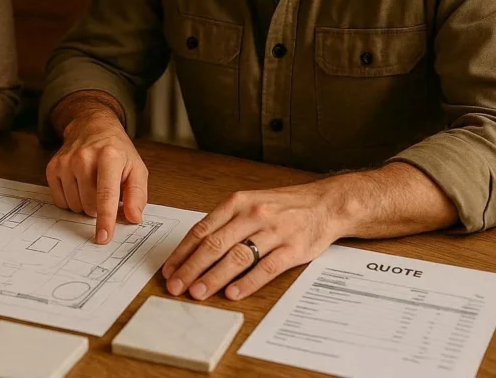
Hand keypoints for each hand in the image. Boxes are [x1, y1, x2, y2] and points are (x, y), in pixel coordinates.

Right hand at [46, 107, 148, 244]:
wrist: (92, 127)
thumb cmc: (117, 151)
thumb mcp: (136, 168)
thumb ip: (137, 194)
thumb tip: (133, 218)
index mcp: (110, 157)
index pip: (106, 195)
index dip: (106, 219)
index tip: (103, 237)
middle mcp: (84, 158)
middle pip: (89, 205)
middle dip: (99, 207)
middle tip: (105, 190)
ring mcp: (66, 162)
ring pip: (74, 206)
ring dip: (85, 204)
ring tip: (92, 185)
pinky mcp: (53, 168)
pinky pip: (61, 201)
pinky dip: (72, 200)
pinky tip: (79, 185)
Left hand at [162, 181, 344, 300]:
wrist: (326, 203)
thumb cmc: (284, 205)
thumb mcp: (250, 202)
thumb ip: (225, 222)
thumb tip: (194, 248)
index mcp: (238, 202)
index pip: (202, 230)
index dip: (183, 252)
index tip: (169, 269)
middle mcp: (253, 215)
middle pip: (215, 244)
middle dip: (191, 268)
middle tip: (176, 286)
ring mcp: (274, 231)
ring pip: (237, 257)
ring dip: (214, 277)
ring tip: (198, 292)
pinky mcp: (293, 249)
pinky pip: (266, 268)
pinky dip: (247, 283)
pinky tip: (233, 293)